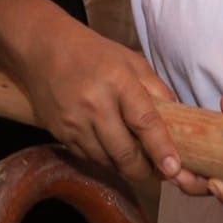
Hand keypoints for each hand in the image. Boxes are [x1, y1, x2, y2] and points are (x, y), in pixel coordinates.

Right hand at [20, 25, 208, 195]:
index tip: (174, 169)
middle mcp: (94, 104)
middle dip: (145, 171)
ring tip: (138, 163)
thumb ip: (156, 89)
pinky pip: (88, 158)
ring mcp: (74, 122)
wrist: (43, 50)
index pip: (144, 122)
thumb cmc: (93, 53)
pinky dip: (105, 161)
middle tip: (160, 173)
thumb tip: (178, 119)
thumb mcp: (131, 61)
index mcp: (118, 81)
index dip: (160, 149)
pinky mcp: (59, 133)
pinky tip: (113, 153)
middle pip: (124, 153)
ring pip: (106, 161)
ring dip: (125, 168)